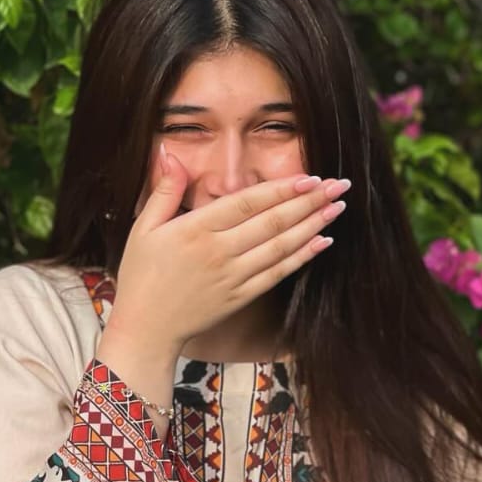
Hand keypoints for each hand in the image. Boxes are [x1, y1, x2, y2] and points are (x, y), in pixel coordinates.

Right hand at [109, 145, 348, 355]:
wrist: (145, 329)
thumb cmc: (142, 275)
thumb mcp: (144, 227)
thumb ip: (164, 190)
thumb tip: (169, 153)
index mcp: (196, 229)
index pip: (248, 202)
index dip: (282, 189)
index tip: (310, 177)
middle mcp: (219, 251)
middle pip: (273, 221)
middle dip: (310, 201)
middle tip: (339, 186)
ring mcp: (233, 276)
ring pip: (281, 246)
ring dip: (313, 225)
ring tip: (338, 208)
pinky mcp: (241, 297)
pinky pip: (277, 274)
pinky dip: (302, 257)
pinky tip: (322, 241)